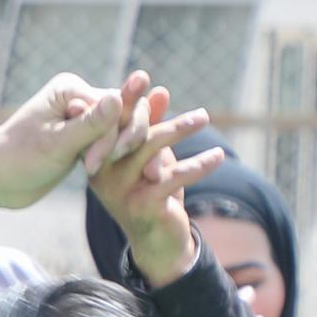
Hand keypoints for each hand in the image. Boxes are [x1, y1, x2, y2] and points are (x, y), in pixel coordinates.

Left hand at [0, 67, 182, 211]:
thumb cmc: (17, 159)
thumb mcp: (55, 144)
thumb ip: (90, 124)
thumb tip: (119, 96)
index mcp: (71, 89)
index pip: (112, 107)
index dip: (112, 136)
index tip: (93, 166)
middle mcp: (80, 98)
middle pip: (125, 114)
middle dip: (127, 142)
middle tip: (125, 170)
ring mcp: (83, 118)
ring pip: (123, 130)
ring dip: (129, 152)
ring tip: (147, 177)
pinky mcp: (84, 138)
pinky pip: (113, 143)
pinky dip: (121, 158)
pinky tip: (139, 175)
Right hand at [85, 77, 228, 281]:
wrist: (156, 240)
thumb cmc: (151, 191)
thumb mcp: (150, 156)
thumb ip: (150, 125)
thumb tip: (159, 91)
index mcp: (98, 158)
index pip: (111, 123)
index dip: (126, 99)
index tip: (141, 76)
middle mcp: (102, 174)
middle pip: (130, 134)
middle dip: (150, 111)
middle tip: (159, 80)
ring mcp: (119, 190)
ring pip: (151, 150)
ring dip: (180, 130)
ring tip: (204, 117)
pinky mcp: (141, 205)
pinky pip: (173, 178)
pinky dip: (199, 165)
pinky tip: (218, 156)